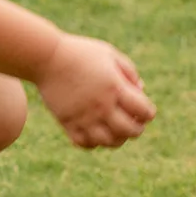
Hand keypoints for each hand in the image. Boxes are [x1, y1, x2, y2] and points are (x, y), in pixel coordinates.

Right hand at [35, 32, 155, 148]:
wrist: (47, 58)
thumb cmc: (81, 53)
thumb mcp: (110, 55)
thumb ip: (129, 71)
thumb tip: (140, 90)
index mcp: (115, 87)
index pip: (144, 111)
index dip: (148, 112)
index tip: (143, 109)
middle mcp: (102, 105)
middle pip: (130, 131)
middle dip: (137, 128)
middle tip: (134, 123)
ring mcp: (84, 117)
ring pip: (109, 142)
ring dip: (117, 139)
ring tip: (115, 130)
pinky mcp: (68, 122)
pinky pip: (85, 143)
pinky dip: (94, 142)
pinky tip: (95, 132)